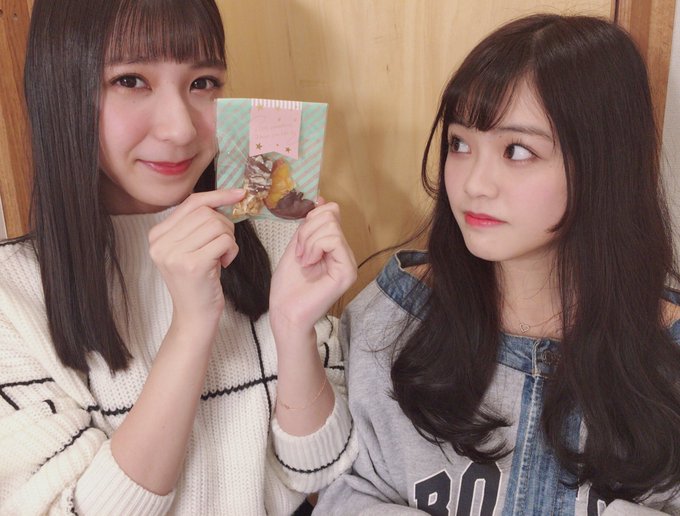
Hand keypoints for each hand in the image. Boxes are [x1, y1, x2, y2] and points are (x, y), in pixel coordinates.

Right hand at [148, 189, 244, 331]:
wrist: (194, 316)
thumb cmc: (198, 281)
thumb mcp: (190, 248)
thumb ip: (197, 224)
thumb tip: (226, 196)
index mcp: (156, 235)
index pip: (191, 202)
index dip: (218, 195)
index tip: (238, 193)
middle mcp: (160, 243)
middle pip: (206, 212)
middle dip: (225, 226)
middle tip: (224, 246)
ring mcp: (174, 254)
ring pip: (217, 225)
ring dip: (229, 239)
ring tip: (222, 256)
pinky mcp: (192, 264)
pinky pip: (224, 240)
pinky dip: (231, 250)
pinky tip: (224, 264)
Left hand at [269, 200, 356, 336]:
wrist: (285, 312)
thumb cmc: (288, 286)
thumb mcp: (297, 246)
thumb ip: (309, 225)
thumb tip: (322, 199)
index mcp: (334, 247)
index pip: (331, 211)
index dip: (311, 217)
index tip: (299, 241)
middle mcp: (345, 253)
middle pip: (331, 215)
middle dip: (307, 230)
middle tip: (299, 253)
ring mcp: (349, 263)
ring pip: (331, 227)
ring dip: (308, 240)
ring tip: (303, 260)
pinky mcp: (347, 271)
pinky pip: (334, 240)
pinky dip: (314, 247)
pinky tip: (308, 263)